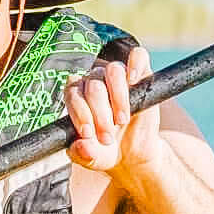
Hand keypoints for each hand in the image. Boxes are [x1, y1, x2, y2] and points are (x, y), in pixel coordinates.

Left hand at [64, 44, 163, 183]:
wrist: (133, 154)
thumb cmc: (106, 150)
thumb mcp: (92, 158)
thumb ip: (82, 153)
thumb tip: (81, 146)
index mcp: (77, 95)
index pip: (72, 93)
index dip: (80, 112)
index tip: (88, 133)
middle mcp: (94, 80)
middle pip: (93, 86)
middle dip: (100, 115)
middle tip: (107, 138)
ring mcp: (118, 76)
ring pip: (113, 72)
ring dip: (118, 98)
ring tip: (122, 120)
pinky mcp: (141, 74)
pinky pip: (138, 56)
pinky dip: (135, 64)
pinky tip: (134, 80)